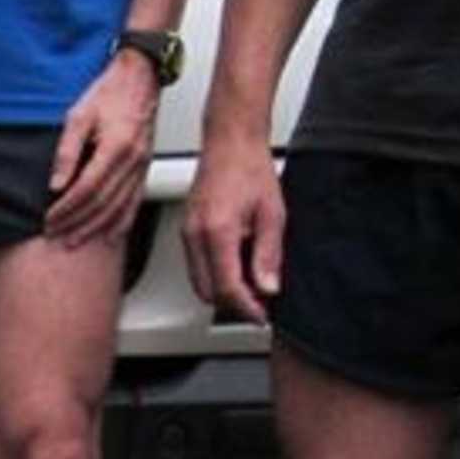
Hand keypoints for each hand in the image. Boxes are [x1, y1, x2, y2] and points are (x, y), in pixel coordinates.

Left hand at [44, 51, 158, 248]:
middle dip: (77, 224)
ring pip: (119, 208)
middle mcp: (132, 161)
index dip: (66, 209)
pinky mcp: (144, 168)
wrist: (139, 79)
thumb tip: (56, 185)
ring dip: (95, 229)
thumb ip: (66, 151)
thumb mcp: (78, 115)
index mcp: (115, 147)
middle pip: (102, 204)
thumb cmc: (109, 93)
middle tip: (56, 236)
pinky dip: (120, 223)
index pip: (87, 189)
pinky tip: (109, 235)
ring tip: (75, 240)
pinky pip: (134, 202)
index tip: (49, 219)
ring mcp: (141, 166)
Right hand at [182, 131, 284, 324]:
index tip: (261, 317)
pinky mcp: (186, 231)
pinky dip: (215, 276)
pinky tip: (236, 267)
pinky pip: (196, 266)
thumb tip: (268, 288)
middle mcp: (195, 236)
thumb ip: (269, 255)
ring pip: (199, 283)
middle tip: (260, 303)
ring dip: (223, 291)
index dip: (245, 308)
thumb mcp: (272, 214)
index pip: (227, 287)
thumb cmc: (250, 168)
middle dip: (233, 304)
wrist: (230, 142)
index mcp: (218, 231)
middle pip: (208, 292)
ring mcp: (186, 234)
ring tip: (251, 285)